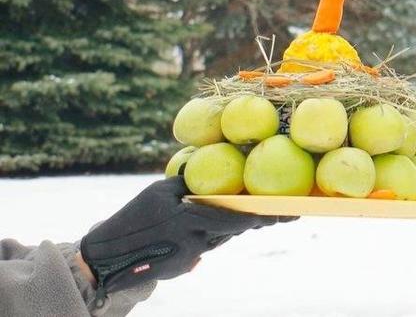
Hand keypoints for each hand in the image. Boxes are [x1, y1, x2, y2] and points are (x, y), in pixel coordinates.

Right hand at [80, 177, 290, 296]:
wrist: (107, 257)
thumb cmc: (133, 217)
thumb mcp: (161, 192)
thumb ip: (189, 184)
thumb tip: (212, 173)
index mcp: (190, 219)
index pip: (233, 219)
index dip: (260, 217)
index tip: (283, 213)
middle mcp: (194, 241)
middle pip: (232, 230)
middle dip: (255, 221)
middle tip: (281, 214)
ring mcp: (190, 258)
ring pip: (218, 238)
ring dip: (229, 227)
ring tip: (250, 215)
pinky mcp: (183, 268)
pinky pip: (202, 248)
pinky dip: (205, 237)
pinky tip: (198, 230)